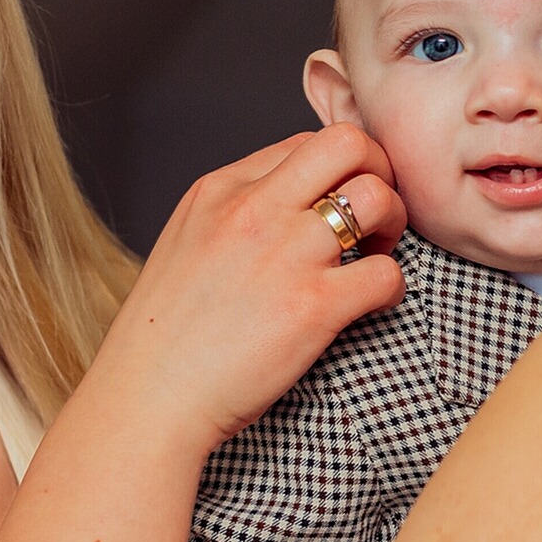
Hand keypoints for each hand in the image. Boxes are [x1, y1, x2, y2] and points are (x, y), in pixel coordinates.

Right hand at [92, 124, 407, 457]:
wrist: (148, 399)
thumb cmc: (166, 336)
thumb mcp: (188, 242)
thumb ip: (237, 212)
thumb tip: (293, 201)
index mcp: (221, 190)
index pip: (305, 143)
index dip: (338, 169)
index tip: (339, 205)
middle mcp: (253, 210)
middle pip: (349, 144)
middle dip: (380, 172)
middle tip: (374, 217)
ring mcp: (285, 255)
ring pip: (377, 197)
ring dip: (393, 223)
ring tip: (375, 256)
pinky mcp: (312, 306)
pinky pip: (386, 273)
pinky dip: (392, 287)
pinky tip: (370, 304)